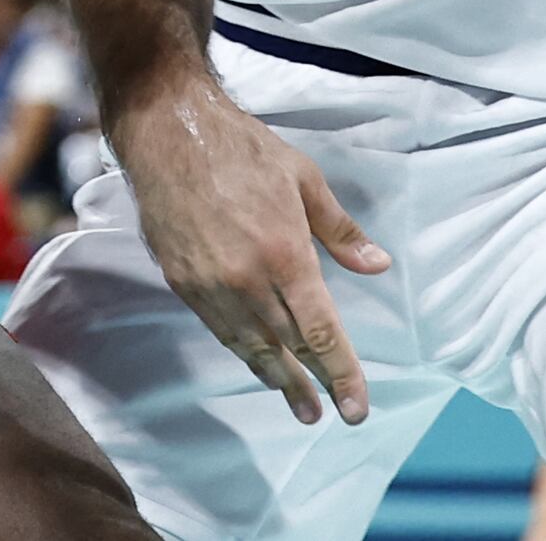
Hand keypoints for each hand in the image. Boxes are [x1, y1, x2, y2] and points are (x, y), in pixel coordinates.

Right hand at [109, 71, 390, 427]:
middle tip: (328, 414)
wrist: (168, 131)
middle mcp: (248, 280)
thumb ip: (340, 230)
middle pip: (287, 347)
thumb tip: (377, 265)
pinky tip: (255, 360)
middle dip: (311, 384)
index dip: (342, 374)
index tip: (356, 407)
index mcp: (285, 253)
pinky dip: (242, 350)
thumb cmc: (242, 148)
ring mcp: (210, 285)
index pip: (321, 332)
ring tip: (298, 404)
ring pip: (250, 346)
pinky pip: (219, 328)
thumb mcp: (304, 178)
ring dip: (277, 379)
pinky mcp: (182, 282)